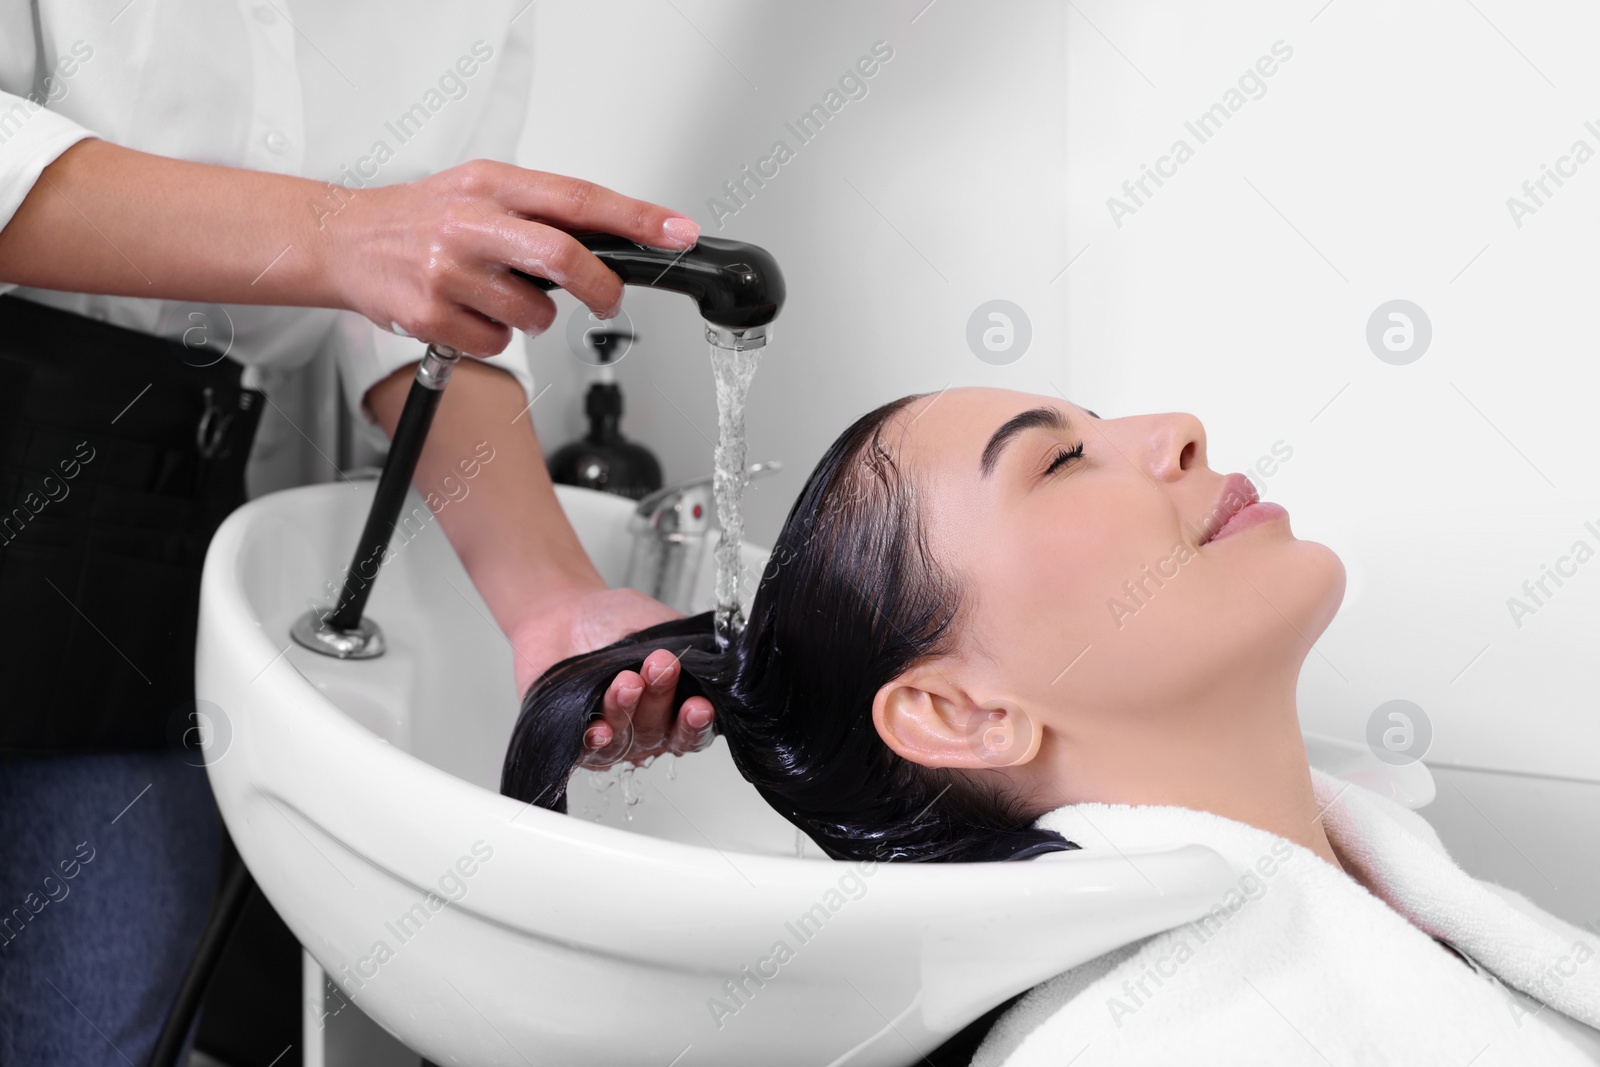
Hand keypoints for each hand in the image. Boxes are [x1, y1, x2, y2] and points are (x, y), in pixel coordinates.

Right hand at [327, 160, 699, 354]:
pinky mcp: (429, 314)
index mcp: (492, 185)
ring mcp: (448, 270)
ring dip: (531, 317)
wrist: (344, 240)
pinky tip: (467, 314)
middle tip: (608, 299)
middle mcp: (471, 223)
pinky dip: (495, 336)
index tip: (677, 231)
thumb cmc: (420, 218)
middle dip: (600, 287)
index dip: (636, 218)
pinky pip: (496, 342)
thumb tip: (612, 237)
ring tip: (498, 296)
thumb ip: (540, 210)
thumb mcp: (480, 191)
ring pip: (533, 313)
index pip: (579, 198)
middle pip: (564, 257)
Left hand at [508, 587, 716, 767]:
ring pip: (627, 740)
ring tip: (626, 681)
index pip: (695, 728)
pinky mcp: (577, 741)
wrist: (561, 613)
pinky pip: (589, 751)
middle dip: (662, 698)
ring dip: (627, 710)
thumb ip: (687, 645)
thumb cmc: (610, 620)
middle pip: (662, 732)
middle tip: (660, 667)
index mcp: (675, 704)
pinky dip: (596, 741)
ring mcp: (615, 737)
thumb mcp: (657, 624)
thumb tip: (717, 659)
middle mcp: (648, 728)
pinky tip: (599, 729)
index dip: (699, 723)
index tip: (699, 705)